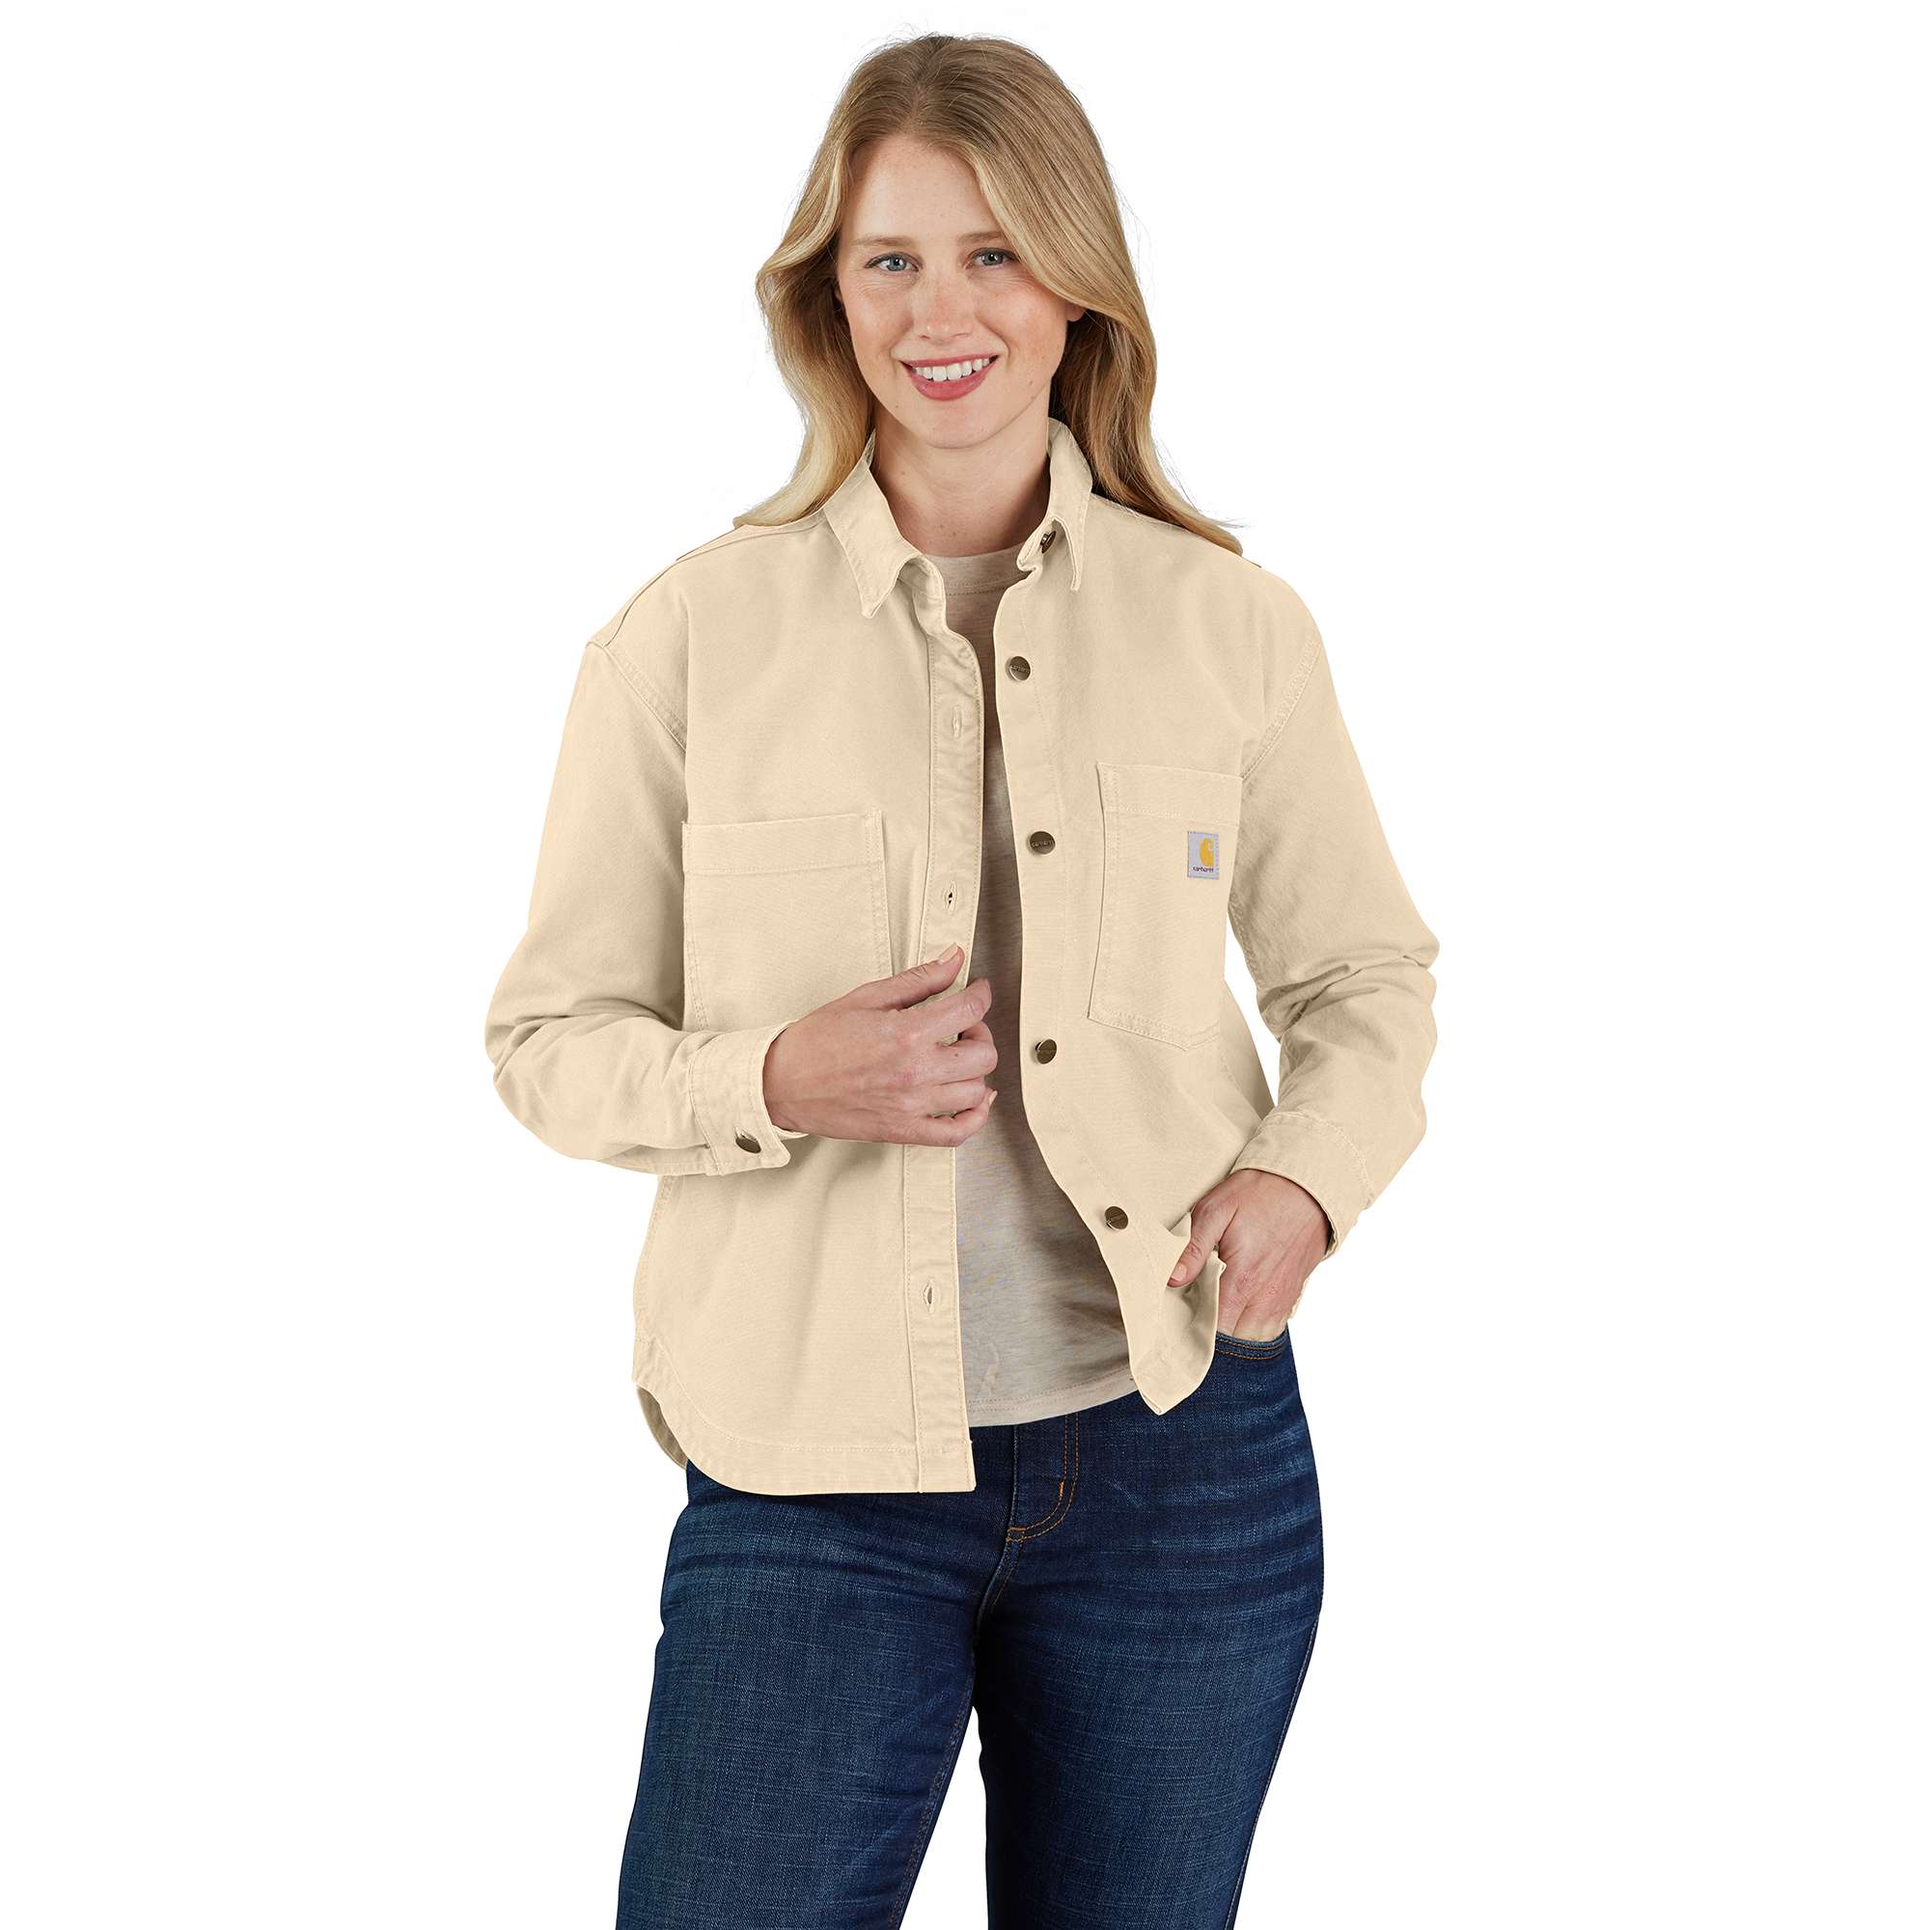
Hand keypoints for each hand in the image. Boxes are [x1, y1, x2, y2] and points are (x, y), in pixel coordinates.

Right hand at [762, 944, 999, 1147]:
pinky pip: (957, 1133)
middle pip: (983, 1054)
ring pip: (975, 1090)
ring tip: (956, 1058)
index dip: (981, 994)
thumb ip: (918, 979)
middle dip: (979, 1033)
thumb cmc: (816, 1041)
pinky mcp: (903, 1130)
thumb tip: (953, 960)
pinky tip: (972, 1099)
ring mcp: (911, 1105)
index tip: (977, 991)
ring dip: (974, 1071)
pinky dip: (975, 1117)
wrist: (781, 1082)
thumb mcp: (867, 997)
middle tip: (963, 1026)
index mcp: (906, 1033)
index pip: (970, 1009)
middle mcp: (915, 1072)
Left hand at [1168, 1169, 1330, 1339]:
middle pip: (1234, 1341)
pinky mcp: (1293, 1295)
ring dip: (1234, 1334)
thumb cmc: (1260, 1193)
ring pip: (1254, 1339)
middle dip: (1211, 1336)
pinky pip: (1272, 1328)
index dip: (1192, 1331)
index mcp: (1242, 1280)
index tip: (1178, 1321)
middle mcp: (1266, 1297)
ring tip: (1215, 1315)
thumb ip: (1193, 1247)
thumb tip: (1172, 1279)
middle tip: (1192, 1316)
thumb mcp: (1217, 1209)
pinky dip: (1254, 1327)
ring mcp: (1282, 1299)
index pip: (1213, 1331)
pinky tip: (1239, 1310)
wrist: (1308, 1185)